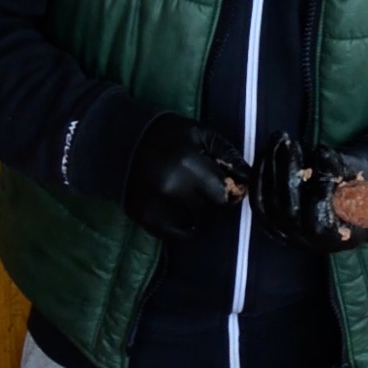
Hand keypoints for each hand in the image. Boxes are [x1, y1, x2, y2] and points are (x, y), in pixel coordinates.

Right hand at [123, 115, 248, 239]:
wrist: (120, 140)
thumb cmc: (166, 133)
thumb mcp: (199, 133)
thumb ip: (226, 154)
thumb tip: (247, 176)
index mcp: (189, 165)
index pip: (223, 195)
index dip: (230, 192)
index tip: (228, 186)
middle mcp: (173, 189)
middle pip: (210, 209)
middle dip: (212, 200)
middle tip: (206, 188)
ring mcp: (156, 206)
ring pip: (194, 221)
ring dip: (198, 212)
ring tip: (192, 196)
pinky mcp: (144, 217)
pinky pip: (173, 234)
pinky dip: (182, 228)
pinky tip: (183, 216)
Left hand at [252, 133, 367, 251]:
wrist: (344, 212)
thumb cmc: (355, 194)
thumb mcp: (357, 183)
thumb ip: (339, 171)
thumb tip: (321, 153)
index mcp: (332, 238)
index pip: (318, 221)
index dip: (319, 190)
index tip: (322, 157)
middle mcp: (305, 241)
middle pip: (288, 210)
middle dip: (287, 171)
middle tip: (290, 142)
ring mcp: (283, 234)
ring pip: (268, 203)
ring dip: (270, 167)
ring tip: (278, 140)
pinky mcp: (269, 223)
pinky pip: (257, 199)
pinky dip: (259, 174)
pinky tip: (266, 152)